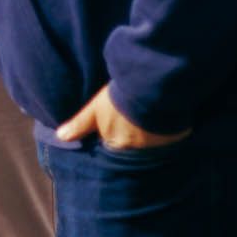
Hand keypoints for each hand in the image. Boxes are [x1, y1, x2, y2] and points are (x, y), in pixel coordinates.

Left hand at [55, 83, 189, 151]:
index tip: (115, 128)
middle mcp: (137, 150)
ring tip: (147, 124)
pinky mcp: (175, 138)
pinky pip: (168, 141)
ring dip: (148, 137)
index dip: (112, 138)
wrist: (150, 87)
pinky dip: (165, 135)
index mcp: (117, 143)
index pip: (112, 146)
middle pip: (131, 147)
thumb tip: (61, 137)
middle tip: (131, 126)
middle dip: (130, 140)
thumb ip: (80, 125)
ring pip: (149, 145)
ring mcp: (158, 145)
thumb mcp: (95, 109)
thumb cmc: (118, 98)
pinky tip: (163, 124)